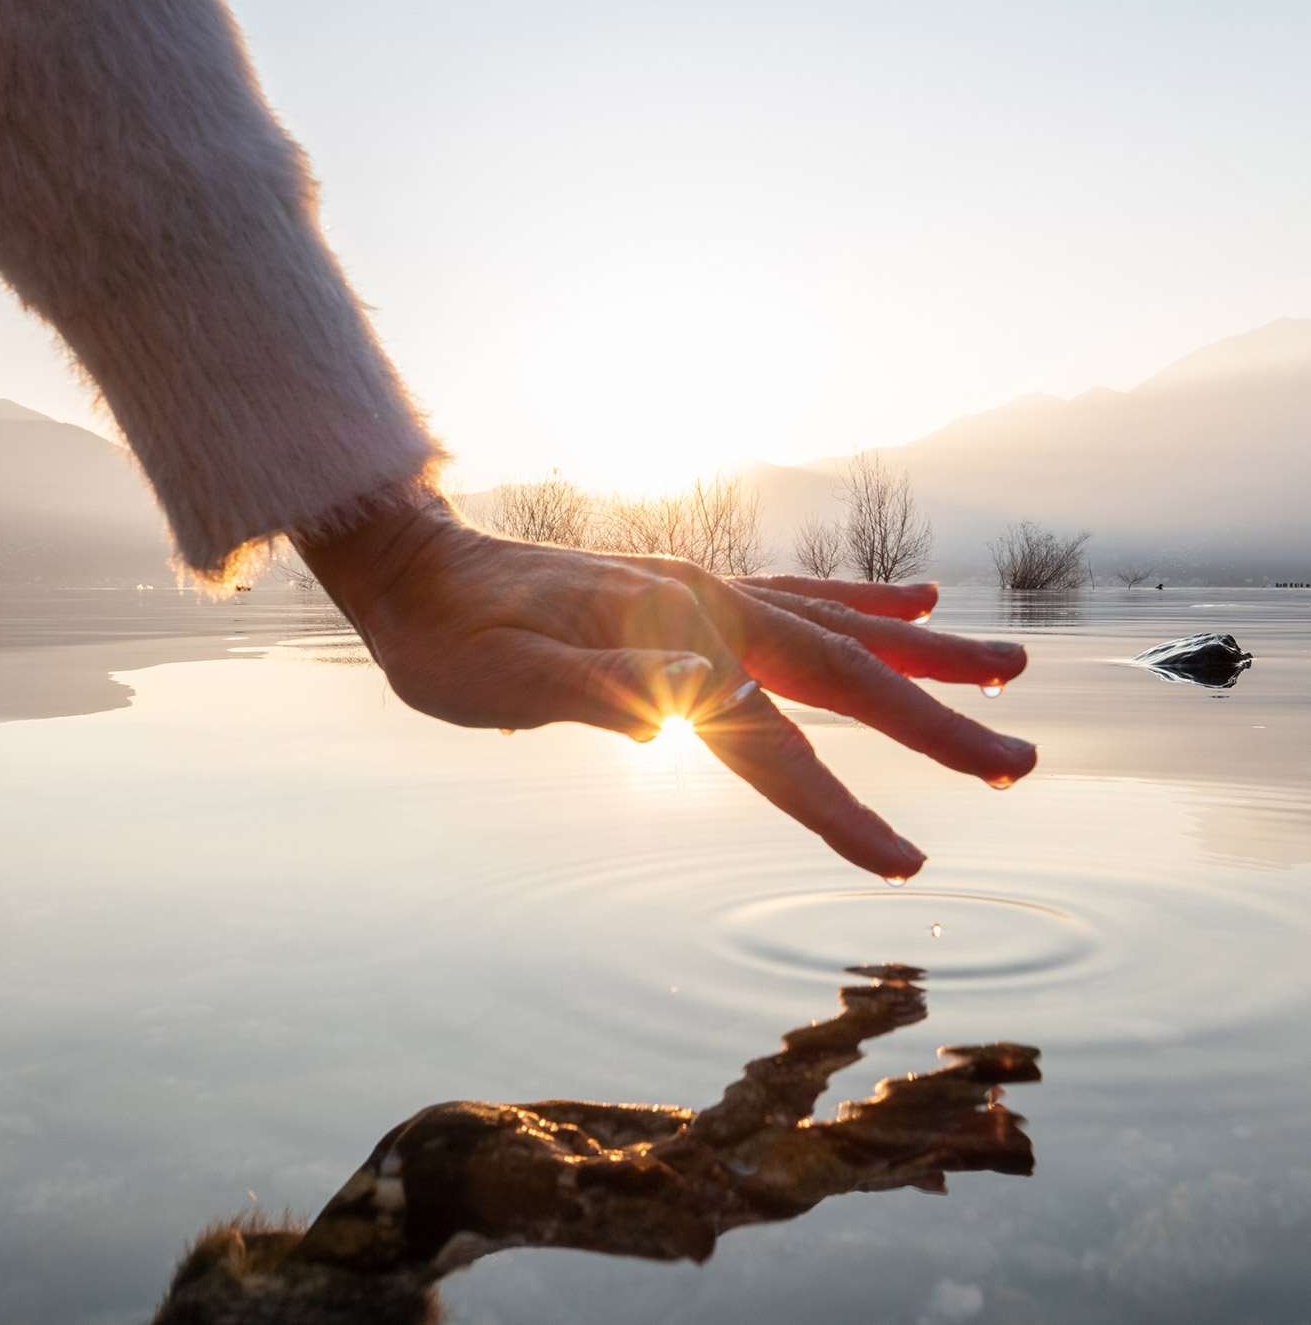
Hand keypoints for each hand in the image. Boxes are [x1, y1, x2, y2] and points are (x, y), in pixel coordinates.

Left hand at [297, 492, 1034, 879]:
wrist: (415, 572)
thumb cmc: (448, 642)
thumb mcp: (502, 678)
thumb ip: (595, 688)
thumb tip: (698, 699)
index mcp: (671, 641)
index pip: (772, 742)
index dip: (839, 807)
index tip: (905, 864)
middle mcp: (706, 607)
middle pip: (841, 676)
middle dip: (934, 725)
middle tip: (1021, 764)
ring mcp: (706, 593)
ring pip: (840, 629)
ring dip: (927, 657)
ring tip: (1009, 671)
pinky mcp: (693, 592)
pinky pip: (802, 598)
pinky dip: (864, 605)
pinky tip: (913, 601)